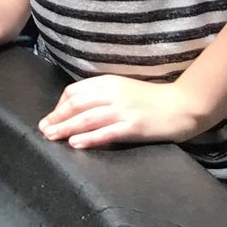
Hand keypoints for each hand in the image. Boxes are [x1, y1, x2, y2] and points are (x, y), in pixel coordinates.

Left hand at [38, 75, 210, 149]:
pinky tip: (75, 143)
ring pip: (86, 119)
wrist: (182, 106)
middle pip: (76, 104)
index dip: (59, 105)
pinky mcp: (133, 126)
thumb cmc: (151, 100)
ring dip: (65, 128)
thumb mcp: (123, 89)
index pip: (74, 92)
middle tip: (43, 129)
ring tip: (51, 136)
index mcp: (108, 82)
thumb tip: (76, 108)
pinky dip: (88, 138)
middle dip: (56, 117)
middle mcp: (112, 94)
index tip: (52, 117)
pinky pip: (106, 133)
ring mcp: (123, 110)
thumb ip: (101, 95)